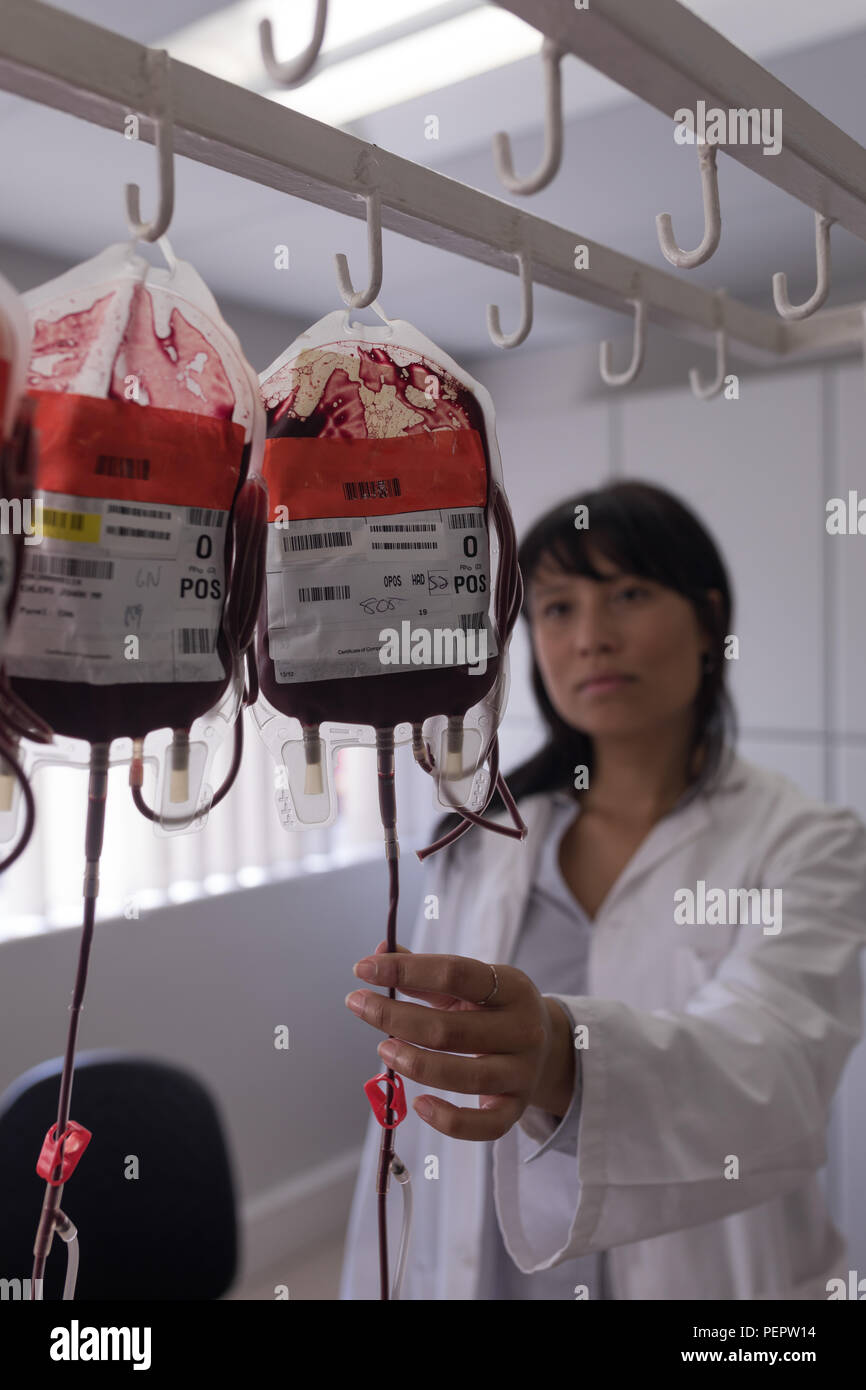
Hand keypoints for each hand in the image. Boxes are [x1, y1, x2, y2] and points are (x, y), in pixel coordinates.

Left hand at [345, 941, 573, 1139]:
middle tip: (358, 1004)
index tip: (363, 968)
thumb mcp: (470, 984)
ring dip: (414, 1063)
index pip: (454, 973)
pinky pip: (482, 1126)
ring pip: (463, 1076)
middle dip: (394, 1016)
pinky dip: (447, 1120)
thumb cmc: (493, 1011)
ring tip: (383, 1048)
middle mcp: (522, 1030)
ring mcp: (521, 1073)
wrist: (548, 1050)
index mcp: (512, 987)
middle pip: (449, 1029)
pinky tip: (417, 1104)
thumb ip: (425, 971)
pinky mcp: (515, 1110)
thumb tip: (378, 951)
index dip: (405, 970)